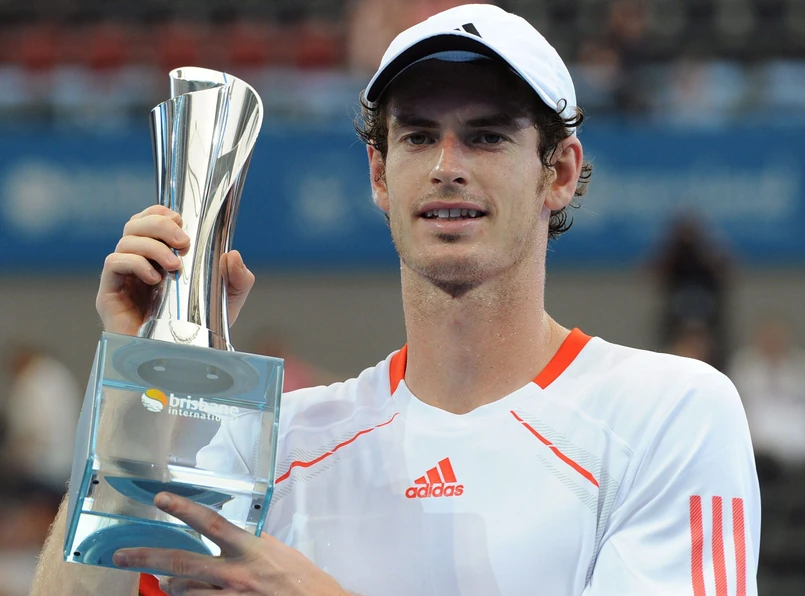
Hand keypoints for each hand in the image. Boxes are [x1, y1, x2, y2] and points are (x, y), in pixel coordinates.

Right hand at [96, 205, 254, 334]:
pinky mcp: (108, 296)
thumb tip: (232, 255)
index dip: (160, 213)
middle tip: (183, 242)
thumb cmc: (201, 327)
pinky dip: (135, 263)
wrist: (181, 360)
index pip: (148, 221)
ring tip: (174, 266)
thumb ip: (237, 276)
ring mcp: (121, 279)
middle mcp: (136, 264)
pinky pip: (113, 263)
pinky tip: (155, 279)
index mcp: (158, 257)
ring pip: (125, 242)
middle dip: (159, 225)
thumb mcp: (228, 298)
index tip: (181, 222)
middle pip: (134, 225)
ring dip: (152, 247)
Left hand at [112, 492, 348, 595]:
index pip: (210, 523)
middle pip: (181, 563)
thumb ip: (251, 542)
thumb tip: (230, 535)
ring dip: (171, 585)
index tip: (160, 499)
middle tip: (119, 556)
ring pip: (183, 592)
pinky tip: (186, 595)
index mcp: (249, 550)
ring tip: (166, 583)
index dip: (183, 509)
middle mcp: (235, 574)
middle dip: (145, 557)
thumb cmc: (303, 579)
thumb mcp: (279, 551)